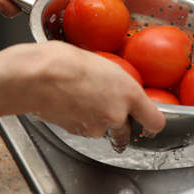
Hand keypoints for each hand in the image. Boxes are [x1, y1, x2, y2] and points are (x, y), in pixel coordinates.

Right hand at [0, 41, 165, 151]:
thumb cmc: (69, 61)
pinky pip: (86, 129)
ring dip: (98, 120)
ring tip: (83, 97)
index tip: (148, 122)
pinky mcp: (78, 132)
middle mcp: (117, 114)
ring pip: (104, 130)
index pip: (155, 121)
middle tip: (107, 106)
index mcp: (129, 93)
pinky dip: (81, 121)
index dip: (152, 123)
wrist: (38, 75)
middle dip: (120, 124)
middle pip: (127, 132)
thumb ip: (120, 84)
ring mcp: (97, 127)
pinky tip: (71, 103)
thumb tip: (122, 90)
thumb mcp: (105, 65)